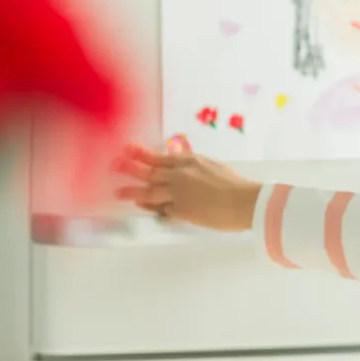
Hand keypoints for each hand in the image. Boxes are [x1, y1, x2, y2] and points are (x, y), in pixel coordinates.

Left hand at [113, 144, 259, 231]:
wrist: (245, 201)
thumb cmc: (235, 184)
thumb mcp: (213, 166)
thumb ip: (195, 165)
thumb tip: (182, 164)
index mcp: (190, 162)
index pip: (160, 157)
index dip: (142, 154)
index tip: (128, 149)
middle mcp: (180, 176)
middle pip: (149, 172)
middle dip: (130, 168)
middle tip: (114, 165)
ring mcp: (179, 194)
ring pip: (149, 191)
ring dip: (131, 190)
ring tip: (118, 192)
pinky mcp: (181, 211)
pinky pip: (160, 208)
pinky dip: (149, 206)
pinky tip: (140, 204)